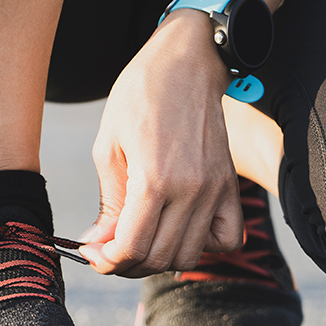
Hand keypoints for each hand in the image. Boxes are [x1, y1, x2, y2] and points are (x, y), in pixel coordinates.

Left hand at [79, 10, 244, 276]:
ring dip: (161, 257)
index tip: (94, 252)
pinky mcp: (230, 185)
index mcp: (154, 179)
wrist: (186, 62)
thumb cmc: (141, 95)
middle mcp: (190, 190)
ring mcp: (216, 190)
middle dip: (128, 263)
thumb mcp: (109, 145)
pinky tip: (182, 227)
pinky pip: (228, 239)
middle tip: (111, 247)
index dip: (106, 260)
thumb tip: (99, 244)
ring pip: (191, 256)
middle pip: (159, 258)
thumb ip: (109, 202)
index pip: (131, 248)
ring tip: (143, 237)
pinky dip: (205, 245)